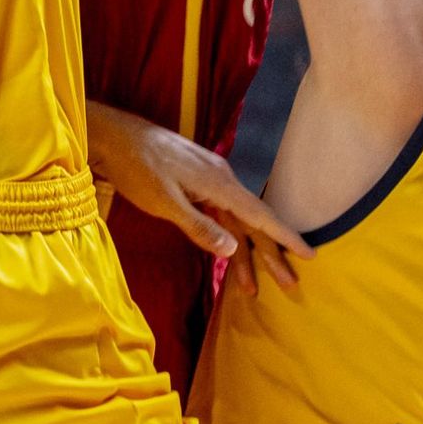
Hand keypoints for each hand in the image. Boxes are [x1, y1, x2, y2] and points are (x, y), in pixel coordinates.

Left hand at [86, 106, 309, 292]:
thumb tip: (233, 249)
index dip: (285, 237)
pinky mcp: (195, 181)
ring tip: (254, 287)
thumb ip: (199, 226)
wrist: (113, 136)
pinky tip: (230, 253)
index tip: (309, 254)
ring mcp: (208, 179)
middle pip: (252, 221)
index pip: (260, 215)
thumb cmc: (136, 167)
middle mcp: (220, 179)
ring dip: (245, 252)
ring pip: (235, 220)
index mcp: (218, 183)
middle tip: (289, 284)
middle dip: (271, 254)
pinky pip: (221, 212)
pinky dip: (228, 235)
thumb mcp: (165, 202)